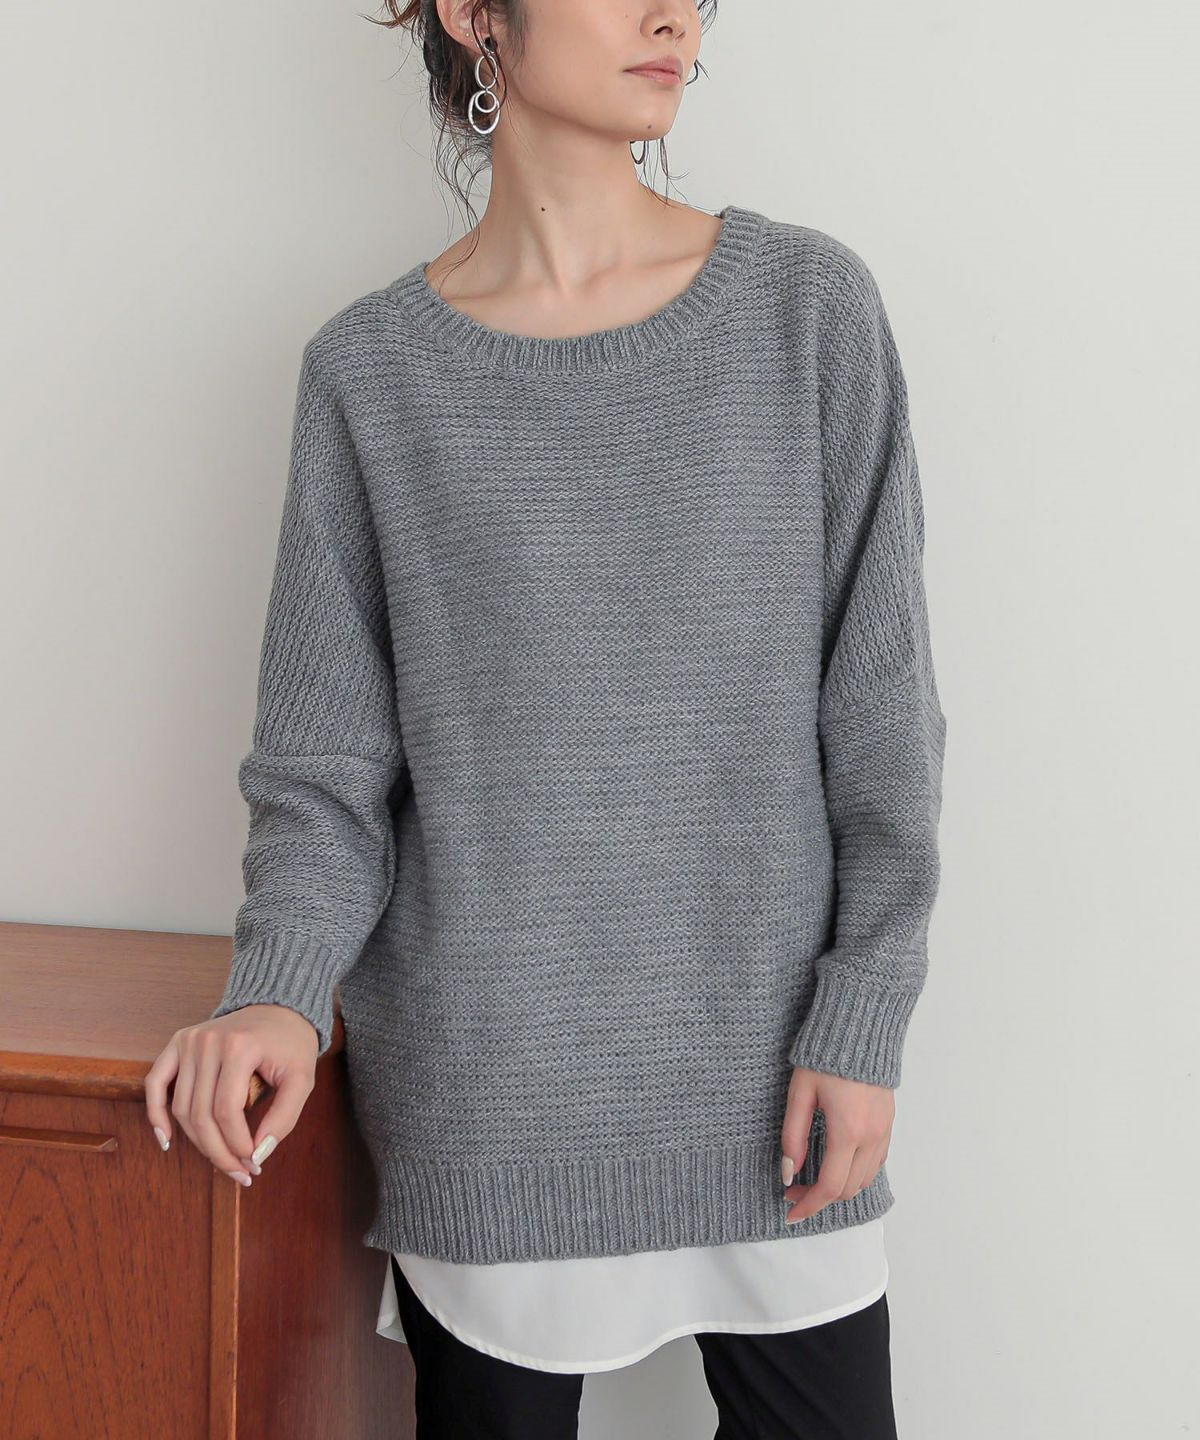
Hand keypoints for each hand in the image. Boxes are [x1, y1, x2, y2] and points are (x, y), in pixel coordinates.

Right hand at [143, 1004, 317, 1186]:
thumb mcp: (302, 1080)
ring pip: (182, 1108)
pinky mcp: (178, 1043)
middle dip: (219, 1152)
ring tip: (222, 1161)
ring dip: (199, 1142)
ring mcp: (189, 1040)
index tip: (253, 1164)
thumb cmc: (291, 1045)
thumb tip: (256, 1157)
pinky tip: (166, 1140)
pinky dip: (156, 1114)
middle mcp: (208, 1041)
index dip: (237, 1145)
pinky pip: (156, 1084)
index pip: (227, 1111)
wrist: (279, 1008)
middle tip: (239, 1173)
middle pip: (201, 1114)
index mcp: (240, 1046)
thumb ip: (283, 1119)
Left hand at [779, 1065, 893, 1222]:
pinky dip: (856, 1174)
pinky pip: (876, 1164)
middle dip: (820, 1198)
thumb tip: (789, 1172)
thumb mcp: (800, 1093)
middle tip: (794, 1191)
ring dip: (839, 1188)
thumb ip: (793, 1135)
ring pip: (864, 1180)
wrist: (859, 1029)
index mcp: (848, 1131)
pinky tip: (837, 1165)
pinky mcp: (888, 1124)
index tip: (790, 1212)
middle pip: (848, 1190)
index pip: (830, 1186)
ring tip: (813, 1180)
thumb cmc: (825, 1056)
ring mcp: (884, 1131)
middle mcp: (871, 1137)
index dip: (809, 1205)